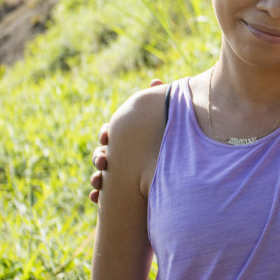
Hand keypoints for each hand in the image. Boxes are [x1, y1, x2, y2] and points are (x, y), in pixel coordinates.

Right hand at [89, 79, 163, 203]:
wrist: (183, 181)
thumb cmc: (174, 146)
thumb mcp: (167, 124)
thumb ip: (160, 103)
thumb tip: (155, 81)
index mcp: (129, 139)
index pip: (111, 133)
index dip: (106, 134)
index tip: (106, 136)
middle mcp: (123, 157)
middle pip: (102, 154)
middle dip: (99, 157)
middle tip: (103, 161)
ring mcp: (122, 176)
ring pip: (100, 176)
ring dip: (96, 177)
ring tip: (98, 180)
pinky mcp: (124, 195)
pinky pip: (105, 198)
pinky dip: (97, 196)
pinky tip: (96, 197)